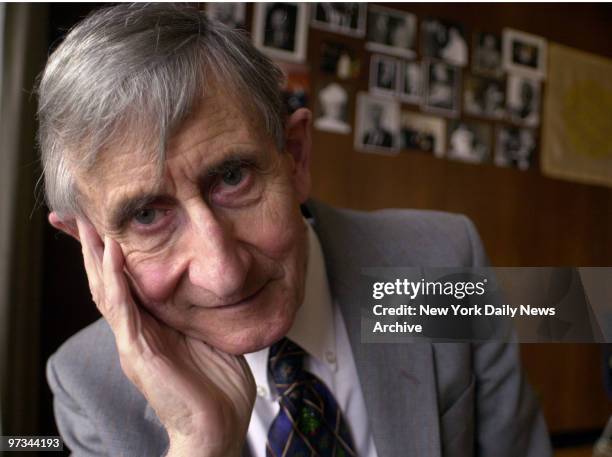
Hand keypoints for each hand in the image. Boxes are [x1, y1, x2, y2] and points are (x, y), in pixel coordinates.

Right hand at [76, 219, 255, 456]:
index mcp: (151, 325)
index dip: (111, 253)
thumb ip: (197, 310)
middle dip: (91, 247)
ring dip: (96, 255)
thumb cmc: (217, 384)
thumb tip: (208, 281)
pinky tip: (112, 253)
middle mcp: (135, 330)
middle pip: (106, 281)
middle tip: (77, 213)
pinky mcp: (137, 352)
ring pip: (105, 290)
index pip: (124, 282)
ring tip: (88, 223)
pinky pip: (122, 309)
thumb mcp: (207, 334)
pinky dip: (116, 279)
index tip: (103, 222)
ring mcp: (132, 341)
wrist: (217, 426)